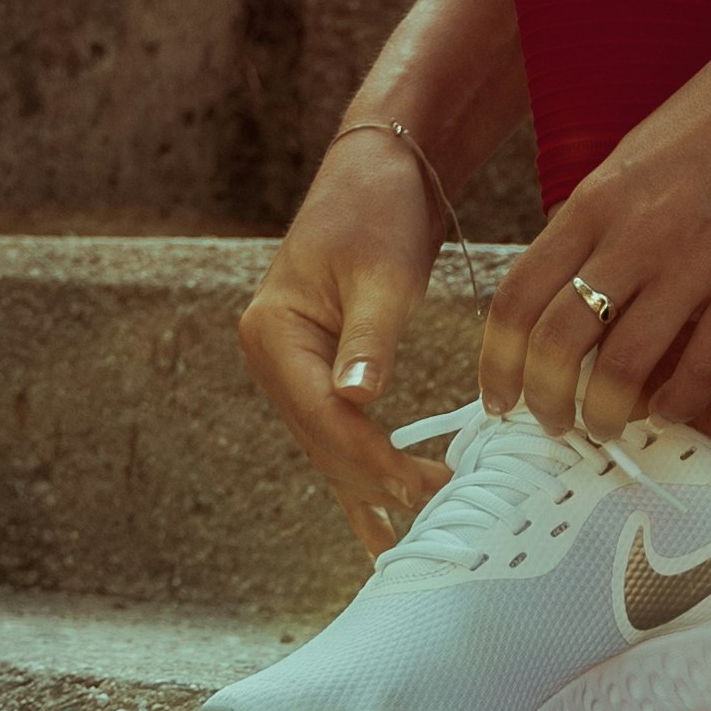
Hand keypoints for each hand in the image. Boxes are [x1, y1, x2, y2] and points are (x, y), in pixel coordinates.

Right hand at [238, 121, 459, 556]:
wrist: (379, 170)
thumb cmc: (378, 209)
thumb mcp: (380, 270)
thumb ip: (370, 337)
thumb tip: (357, 400)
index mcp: (272, 334)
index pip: (322, 415)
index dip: (371, 456)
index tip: (423, 486)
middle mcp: (273, 361)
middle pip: (322, 441)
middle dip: (376, 482)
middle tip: (437, 514)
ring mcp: (291, 371)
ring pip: (328, 448)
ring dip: (370, 489)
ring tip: (411, 540)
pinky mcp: (320, 373)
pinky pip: (338, 435)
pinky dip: (362, 471)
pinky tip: (383, 519)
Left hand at [483, 0, 710, 443]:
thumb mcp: (637, 155)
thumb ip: (600, 216)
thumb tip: (571, 277)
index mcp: (596, 199)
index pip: (518, 297)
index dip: (498, 361)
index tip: (498, 395)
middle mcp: (634, 234)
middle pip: (557, 344)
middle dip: (544, 401)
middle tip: (551, 423)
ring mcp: (695, 262)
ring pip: (624, 368)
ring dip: (606, 413)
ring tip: (608, 426)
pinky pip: (702, 366)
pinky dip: (679, 403)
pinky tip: (672, 410)